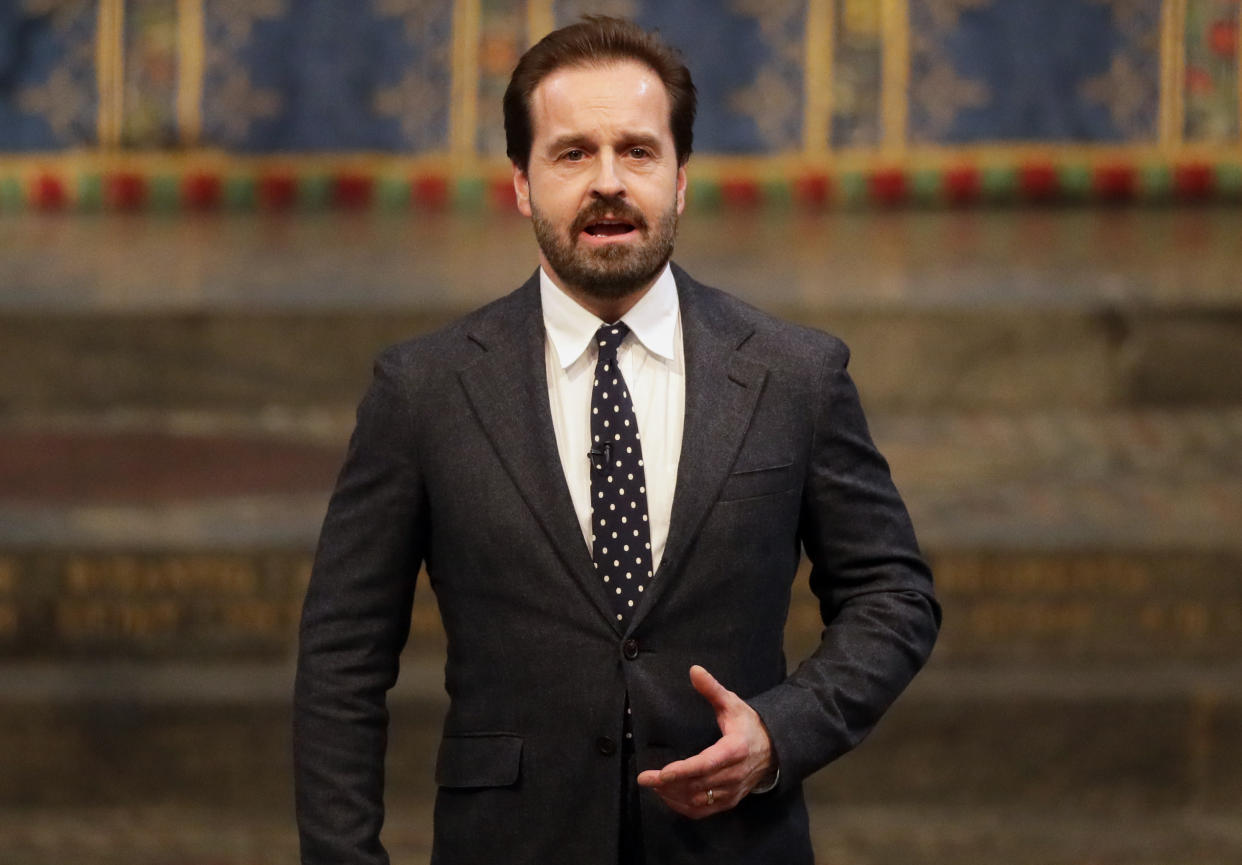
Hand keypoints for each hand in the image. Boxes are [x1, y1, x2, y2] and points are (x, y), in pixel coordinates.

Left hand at [636, 665, 773, 818]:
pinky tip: (668, 797)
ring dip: (673, 796)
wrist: (774, 749)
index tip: (662, 773)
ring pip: (699, 800)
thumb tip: (694, 670)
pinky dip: (684, 808)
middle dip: (668, 784)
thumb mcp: (732, 703)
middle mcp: (734, 774)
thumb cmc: (748, 724)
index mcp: (734, 749)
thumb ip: (712, 689)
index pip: (706, 764)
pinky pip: (704, 811)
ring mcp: (732, 791)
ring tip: (653, 785)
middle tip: (644, 778)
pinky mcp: (730, 801)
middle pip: (698, 784)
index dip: (683, 770)